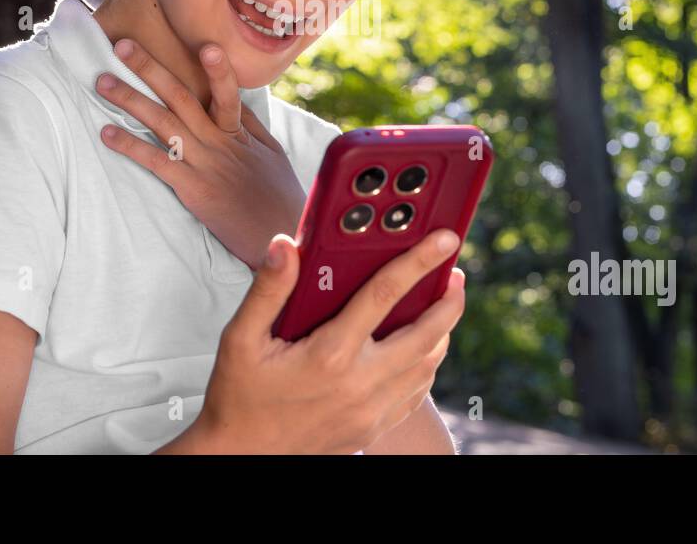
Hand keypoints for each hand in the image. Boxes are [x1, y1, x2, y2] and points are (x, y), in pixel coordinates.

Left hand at [95, 39, 307, 268]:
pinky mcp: (193, 189)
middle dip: (152, 69)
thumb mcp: (272, 155)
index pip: (228, 93)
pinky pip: (156, 162)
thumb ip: (252, 126)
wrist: (282, 239)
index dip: (218, 70)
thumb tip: (235, 99)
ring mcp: (205, 165)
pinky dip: (130, 146)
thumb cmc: (279, 198)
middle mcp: (220, 143)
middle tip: (123, 45)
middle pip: (182, 98)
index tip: (204, 45)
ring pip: (163, 123)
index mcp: (240, 133)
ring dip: (131, 100)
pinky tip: (107, 133)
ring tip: (103, 82)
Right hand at [184, 229, 466, 453]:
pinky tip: (421, 350)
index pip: (385, 294)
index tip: (443, 241)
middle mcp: (358, 383)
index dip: (419, 262)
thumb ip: (268, 289)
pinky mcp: (372, 427)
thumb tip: (286, 246)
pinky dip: (427, 366)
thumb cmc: (239, 396)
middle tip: (456, 275)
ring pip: (428, 366)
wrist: (241, 456)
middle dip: (449, 301)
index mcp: (329, 354)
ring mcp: (370, 409)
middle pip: (426, 334)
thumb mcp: (240, 338)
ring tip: (441, 308)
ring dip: (442, 333)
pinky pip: (416, 394)